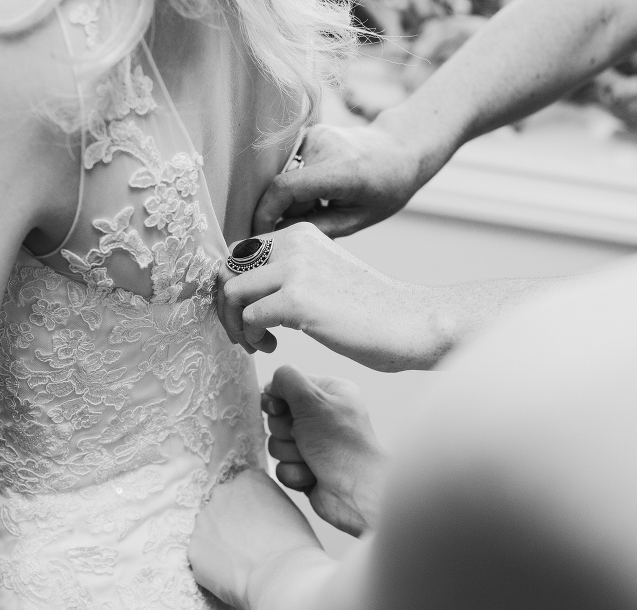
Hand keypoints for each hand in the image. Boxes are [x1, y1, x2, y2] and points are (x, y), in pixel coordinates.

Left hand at [188, 469, 322, 609]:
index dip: (250, 509)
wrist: (282, 577)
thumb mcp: (289, 510)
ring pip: (209, 530)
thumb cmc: (295, 548)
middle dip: (230, 522)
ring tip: (240, 562)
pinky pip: (201, 554)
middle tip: (248, 544)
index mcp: (249, 480)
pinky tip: (230, 574)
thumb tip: (259, 514)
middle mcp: (222, 493)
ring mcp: (204, 520)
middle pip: (222, 506)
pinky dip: (212, 564)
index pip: (243, 488)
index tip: (257, 525)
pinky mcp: (194, 547)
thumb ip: (267, 502)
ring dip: (219, 542)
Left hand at [217, 222, 446, 371]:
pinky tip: (274, 347)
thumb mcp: (324, 276)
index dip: (233, 288)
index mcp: (300, 234)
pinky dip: (253, 338)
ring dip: (235, 324)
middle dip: (226, 306)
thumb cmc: (370, 310)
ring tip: (257, 343)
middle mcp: (294, 243)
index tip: (248, 315)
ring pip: (232, 292)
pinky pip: (249, 317)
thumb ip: (290, 274)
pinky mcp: (297, 299)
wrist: (409, 323)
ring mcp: (295, 268)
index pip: (240, 254)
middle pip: (228, 270)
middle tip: (245, 334)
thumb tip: (245, 291)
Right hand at [252, 118, 427, 237]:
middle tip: (319, 218)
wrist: (400, 150)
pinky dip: (300, 185)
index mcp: (340, 170)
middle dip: (291, 211)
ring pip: (286, 180)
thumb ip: (318, 229)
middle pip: (284, 188)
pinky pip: (291, 169)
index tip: (260, 234)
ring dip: (297, 199)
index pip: (285, 188)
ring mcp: (314, 136)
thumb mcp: (357, 219)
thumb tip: (278, 236)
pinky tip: (323, 187)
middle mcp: (323, 145)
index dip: (266, 214)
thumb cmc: (384, 189)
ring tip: (325, 201)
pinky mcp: (308, 134)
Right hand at [264, 365, 387, 536]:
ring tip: (312, 459)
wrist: (356, 491)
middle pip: (277, 418)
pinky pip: (282, 467)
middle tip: (304, 437)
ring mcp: (314, 445)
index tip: (282, 409)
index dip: (279, 400)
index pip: (288, 386)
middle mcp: (323, 417)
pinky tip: (313, 476)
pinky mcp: (307, 469)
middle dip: (286, 431)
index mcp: (330, 393)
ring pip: (277, 444)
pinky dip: (295, 472)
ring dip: (290, 453)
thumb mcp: (313, 399)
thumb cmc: (341, 443)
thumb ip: (287, 378)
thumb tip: (273, 383)